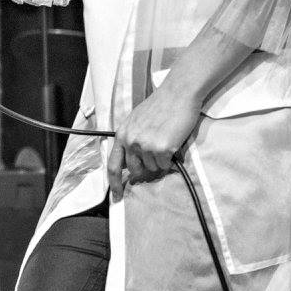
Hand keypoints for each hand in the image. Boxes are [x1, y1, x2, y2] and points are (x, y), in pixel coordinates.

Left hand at [106, 85, 202, 200]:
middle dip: (145, 169)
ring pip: (153, 168)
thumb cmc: (159, 106)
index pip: (113, 165)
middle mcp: (131, 141)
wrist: (177, 94)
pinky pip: (166, 164)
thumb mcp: (135, 121)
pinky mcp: (162, 148)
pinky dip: (170, 158)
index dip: (115, 183)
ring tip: (165, 141)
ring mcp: (145, 145)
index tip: (117, 196)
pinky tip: (173, 142)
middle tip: (157, 157)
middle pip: (135, 170)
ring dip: (160, 161)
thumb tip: (130, 163)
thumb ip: (130, 139)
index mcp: (122, 134)